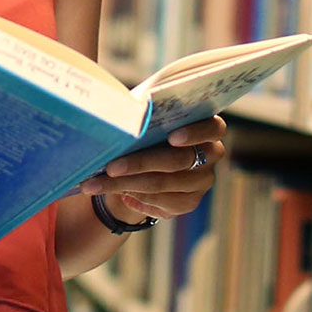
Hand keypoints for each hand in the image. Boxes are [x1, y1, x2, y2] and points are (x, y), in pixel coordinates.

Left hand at [78, 115, 226, 221]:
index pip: (213, 127)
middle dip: (140, 163)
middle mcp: (211, 154)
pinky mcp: (190, 202)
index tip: (171, 137)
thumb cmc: (150, 130)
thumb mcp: (149, 118)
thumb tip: (118, 108)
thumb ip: (145, 112)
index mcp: (207, 126)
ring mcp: (202, 181)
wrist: (151, 162)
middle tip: (111, 166)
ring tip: (98, 183)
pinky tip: (116, 193)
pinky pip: (162, 203)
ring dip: (127, 184)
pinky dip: (136, 197)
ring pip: (163, 185)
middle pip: (178, 161)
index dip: (194, 132)